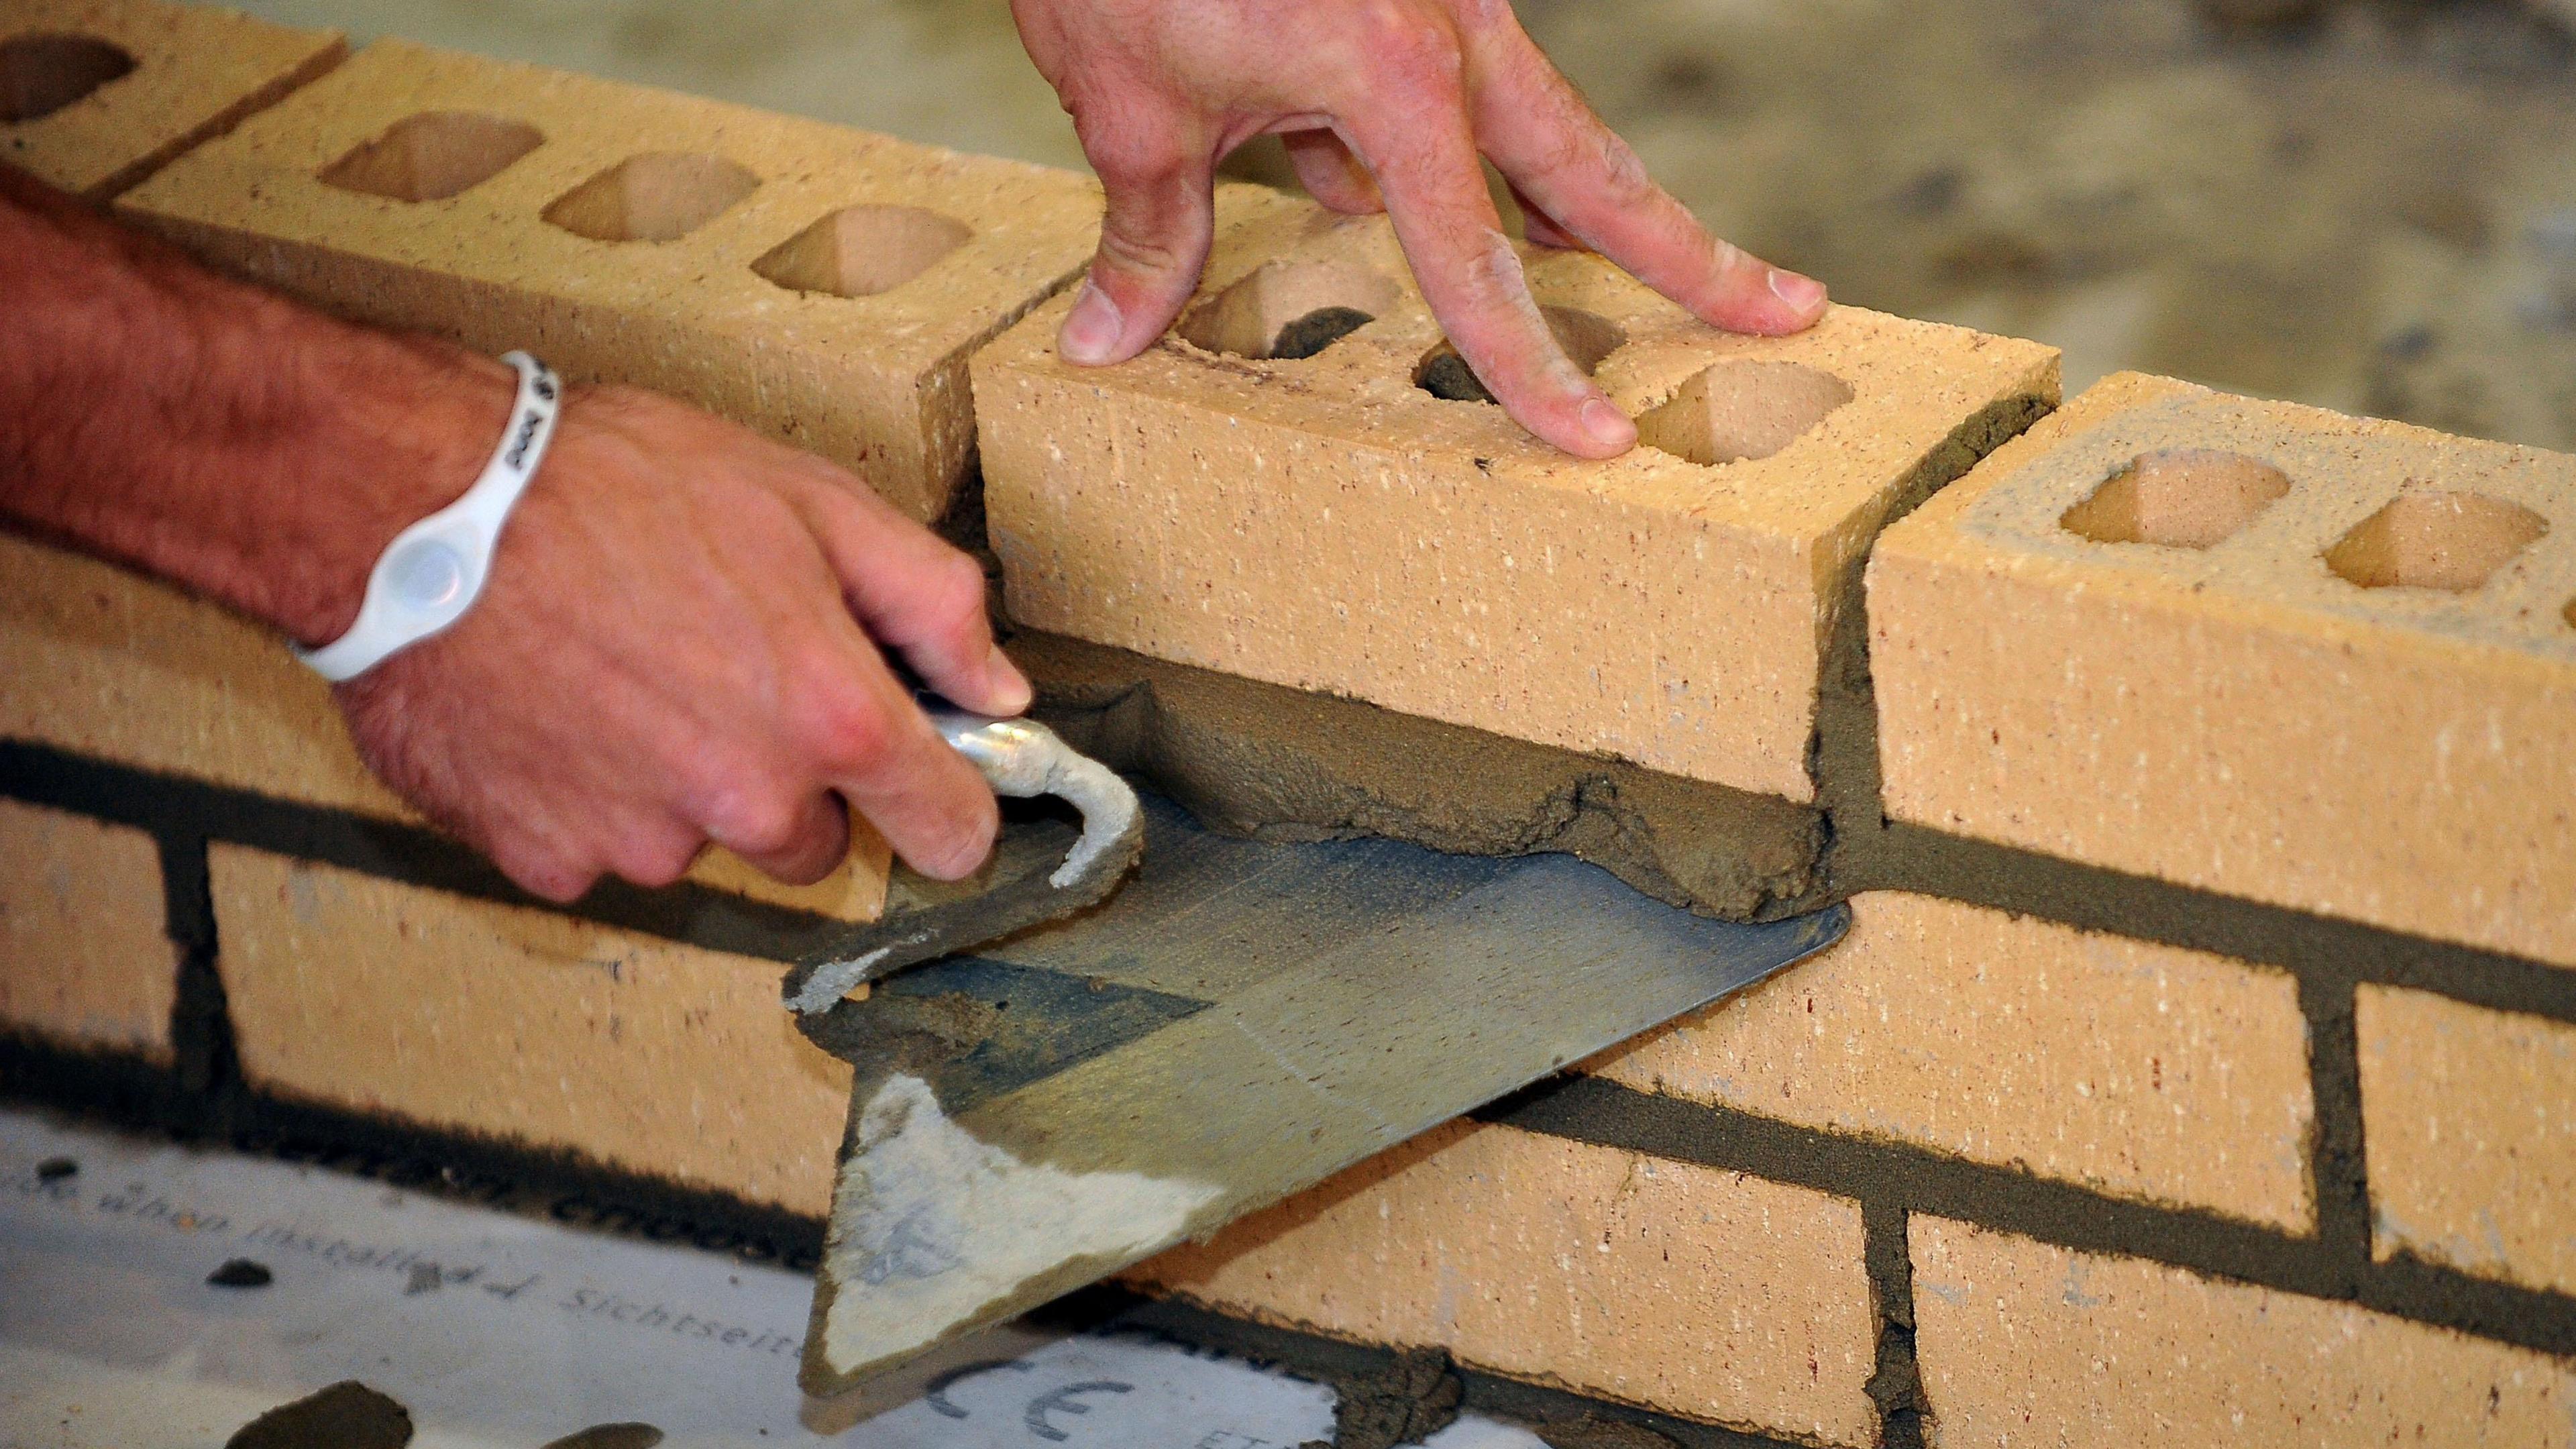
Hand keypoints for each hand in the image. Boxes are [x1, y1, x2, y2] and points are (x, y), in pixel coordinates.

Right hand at [337, 384, 1028, 903]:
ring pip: (701, 843)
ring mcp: (643, 843)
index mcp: (833, 719)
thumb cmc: (616, 485)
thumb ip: (931, 603)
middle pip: (815, 843)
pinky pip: (598, 849)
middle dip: (789, 778)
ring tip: (621, 672)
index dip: (946, 804)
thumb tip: (1000, 689)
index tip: (927, 785)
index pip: (950, 833)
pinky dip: (585, 794)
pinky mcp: (546, 858)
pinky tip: (555, 709)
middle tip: (722, 673)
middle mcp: (749, 803)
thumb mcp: (812, 502)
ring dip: (680, 784)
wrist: (420, 508)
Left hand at [1011, 0, 1829, 458]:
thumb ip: (1149, 231)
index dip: (1530, 365)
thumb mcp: (1126, 100)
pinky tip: (1406, 202)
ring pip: (1537, 128)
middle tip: (1787, 311)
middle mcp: (1445, 30)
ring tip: (1664, 275)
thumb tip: (1107, 343)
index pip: (1475, 259)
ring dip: (1585, 209)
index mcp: (1394, 70)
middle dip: (1687, 253)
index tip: (1596, 439)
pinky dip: (1448, 158)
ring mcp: (1438, 2)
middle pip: (1593, 169)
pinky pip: (1446, 95)